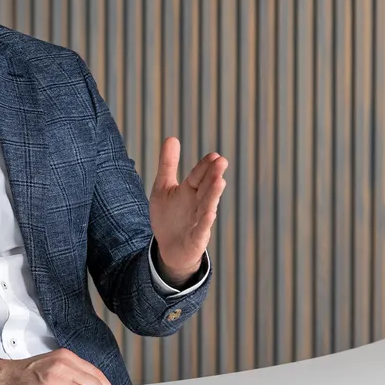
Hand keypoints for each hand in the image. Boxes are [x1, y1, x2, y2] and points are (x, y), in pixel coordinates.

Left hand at [149, 137, 227, 285]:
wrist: (168, 247)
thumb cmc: (169, 216)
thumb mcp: (163, 187)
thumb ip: (168, 164)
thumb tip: (172, 137)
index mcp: (189, 191)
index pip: (198, 176)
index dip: (204, 167)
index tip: (214, 155)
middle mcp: (197, 204)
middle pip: (206, 188)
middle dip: (212, 176)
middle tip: (221, 162)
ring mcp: (198, 221)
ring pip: (207, 206)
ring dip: (213, 194)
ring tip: (220, 181)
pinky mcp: (196, 238)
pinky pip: (202, 229)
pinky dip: (205, 222)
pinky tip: (210, 213)